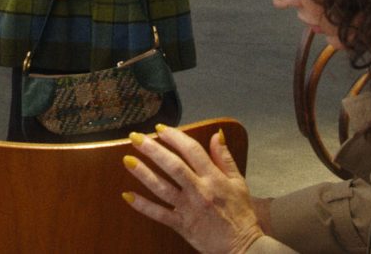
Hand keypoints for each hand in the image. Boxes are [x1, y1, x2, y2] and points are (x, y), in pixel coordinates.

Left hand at [123, 126, 264, 253]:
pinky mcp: (182, 225)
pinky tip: (127, 196)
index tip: (160, 128)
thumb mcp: (238, 181)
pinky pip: (159, 214)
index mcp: (214, 178)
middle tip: (136, 138)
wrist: (243, 246)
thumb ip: (225, 157)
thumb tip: (215, 134)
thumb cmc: (241, 213)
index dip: (175, 137)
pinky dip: (143, 206)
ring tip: (127, 160)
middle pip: (173, 166)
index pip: (192, 151)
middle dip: (153, 150)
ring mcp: (189, 208)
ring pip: (162, 188)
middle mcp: (200, 190)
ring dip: (143, 173)